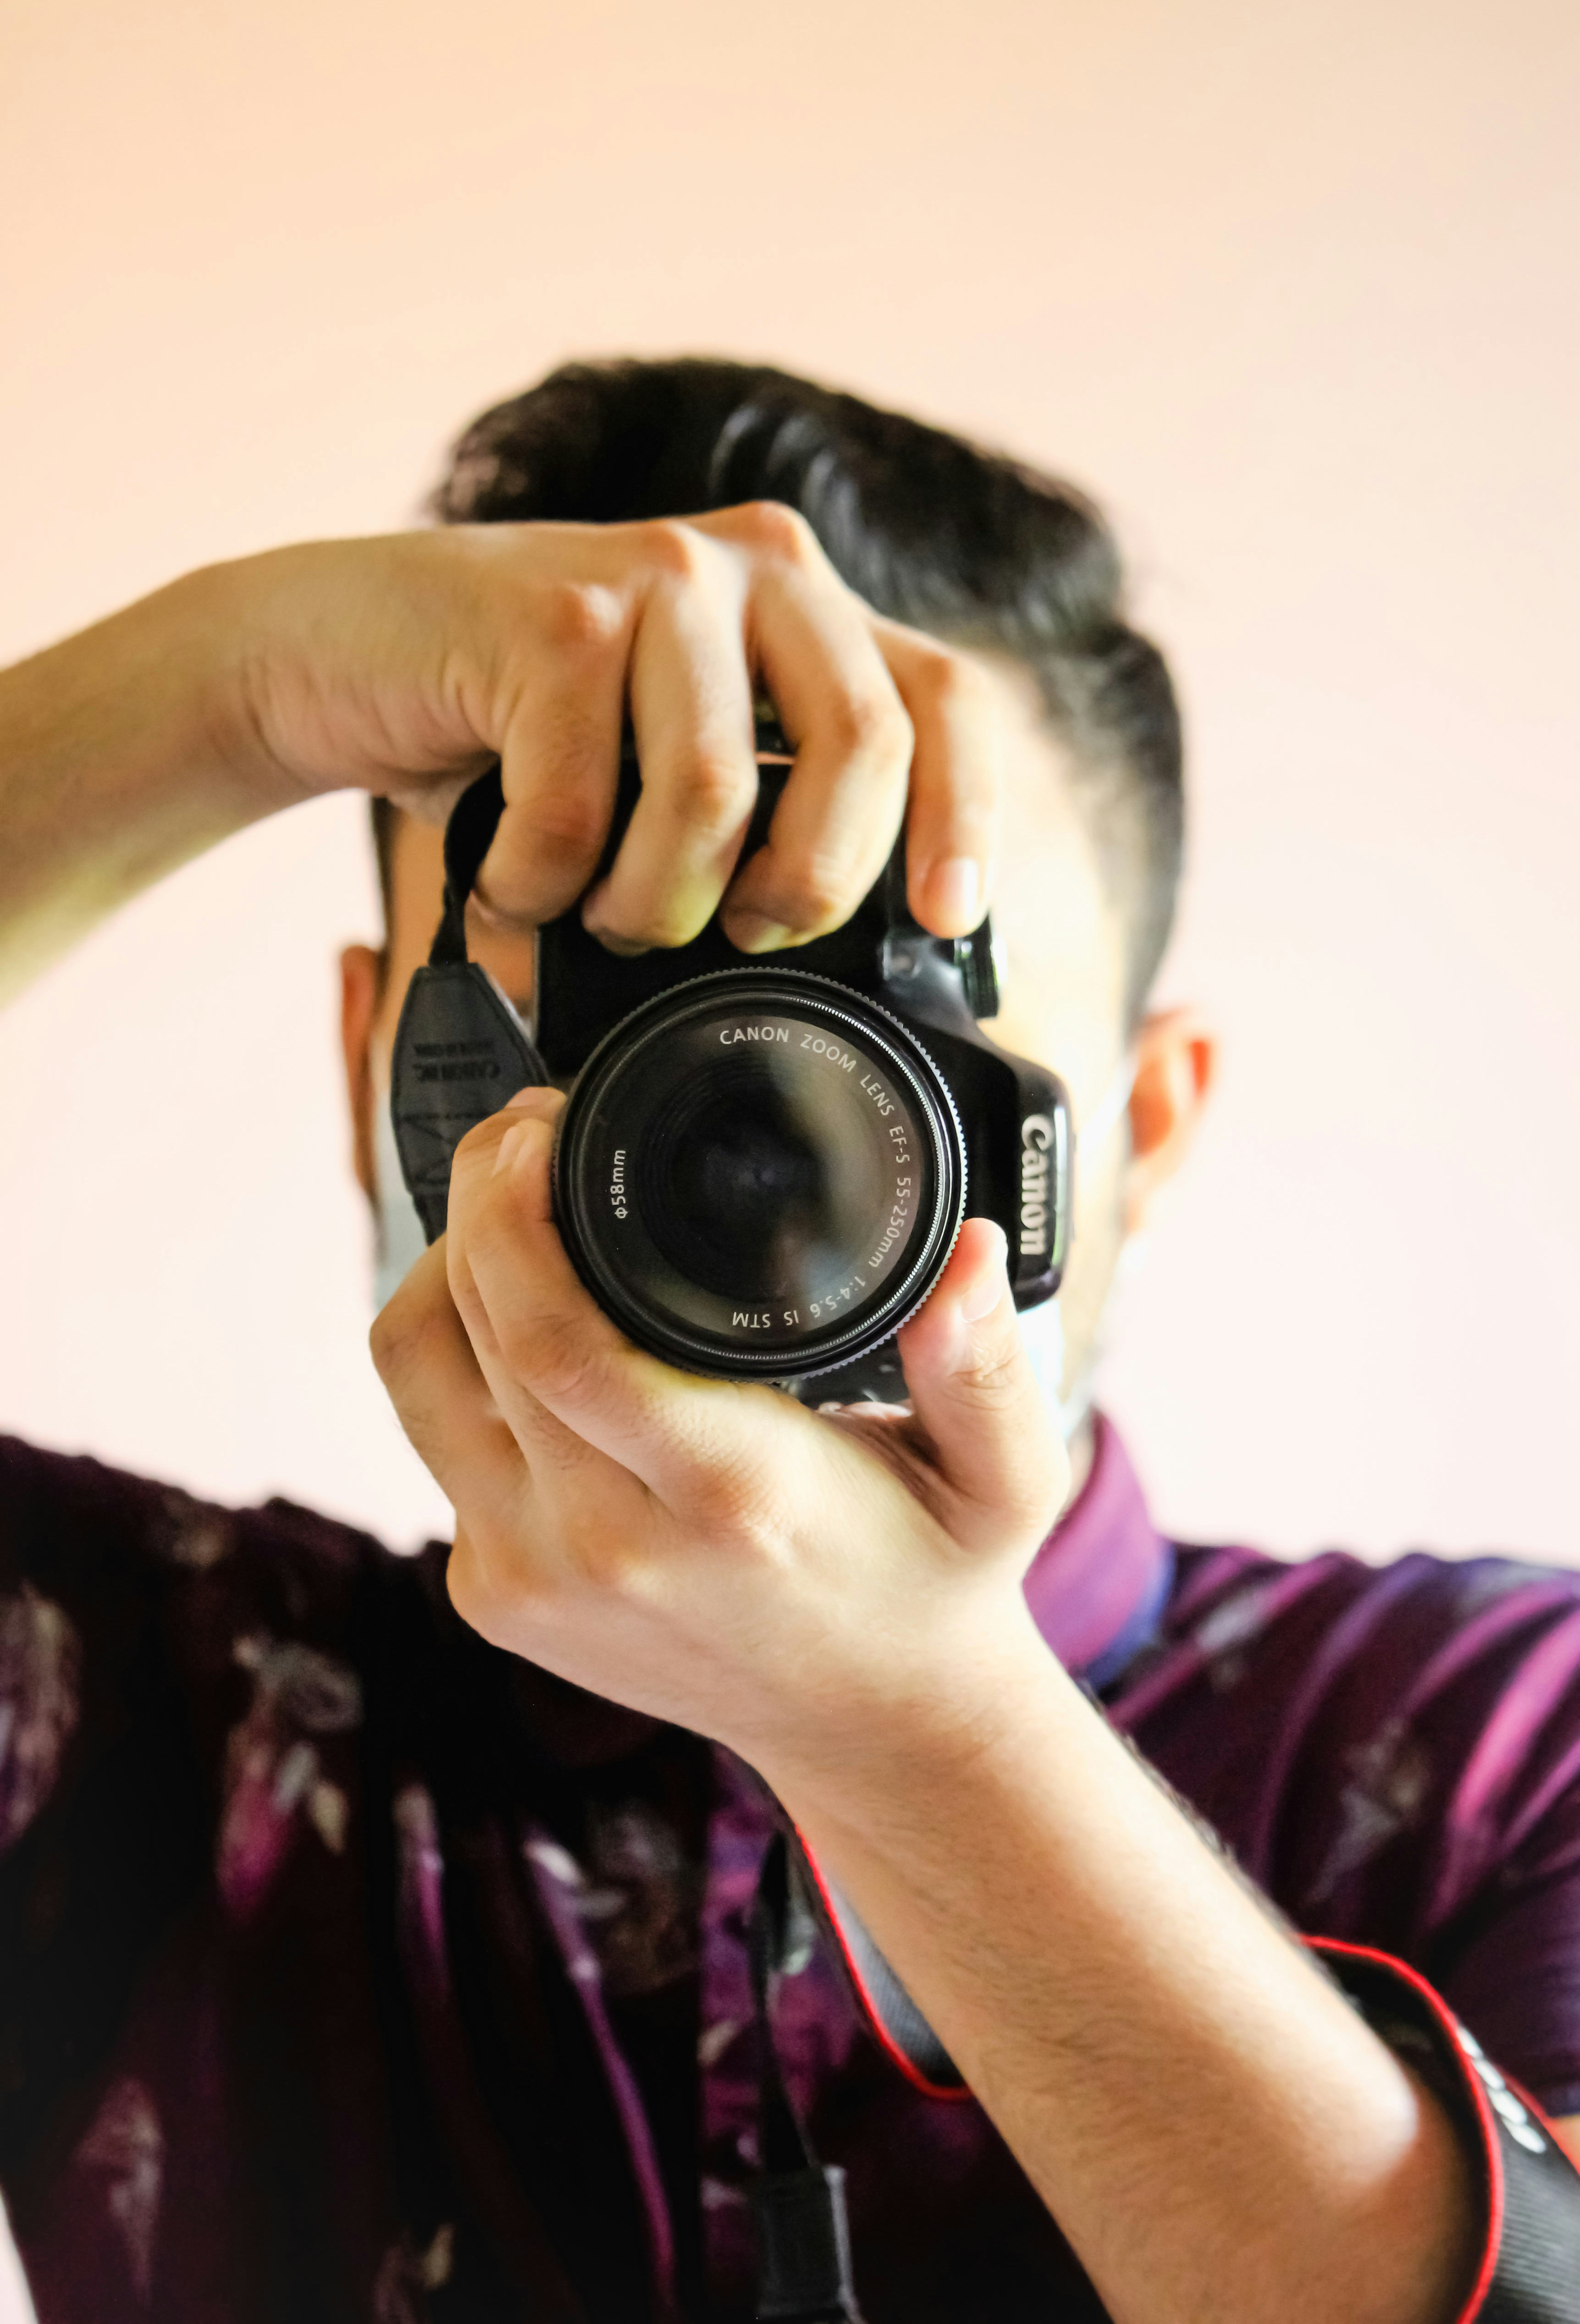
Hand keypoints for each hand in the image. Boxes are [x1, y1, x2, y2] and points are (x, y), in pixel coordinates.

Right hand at [221, 507, 1001, 948]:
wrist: (332, 661)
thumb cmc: (514, 737)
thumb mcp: (667, 768)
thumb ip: (768, 811)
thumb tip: (866, 956)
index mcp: (810, 608)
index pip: (944, 702)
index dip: (961, 817)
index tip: (947, 921)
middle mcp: (757, 566)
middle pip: (861, 748)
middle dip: (805, 885)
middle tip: (737, 934)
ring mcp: (656, 573)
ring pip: (717, 790)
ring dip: (651, 903)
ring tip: (597, 915)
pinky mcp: (551, 611)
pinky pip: (582, 805)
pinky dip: (539, 880)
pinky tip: (510, 873)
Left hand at [369, 1085, 1067, 1784]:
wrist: (871, 1728)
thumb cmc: (932, 1580)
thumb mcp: (1003, 1477)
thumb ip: (988, 1364)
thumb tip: (970, 1254)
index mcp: (729, 1494)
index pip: (558, 1340)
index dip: (514, 1214)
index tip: (536, 1126)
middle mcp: (608, 1545)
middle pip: (472, 1333)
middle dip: (475, 1205)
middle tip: (526, 1136)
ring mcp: (533, 1579)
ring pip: (415, 1375)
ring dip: (441, 1272)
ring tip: (504, 1214)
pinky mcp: (493, 1599)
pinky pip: (431, 1440)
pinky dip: (457, 1360)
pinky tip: (521, 1326)